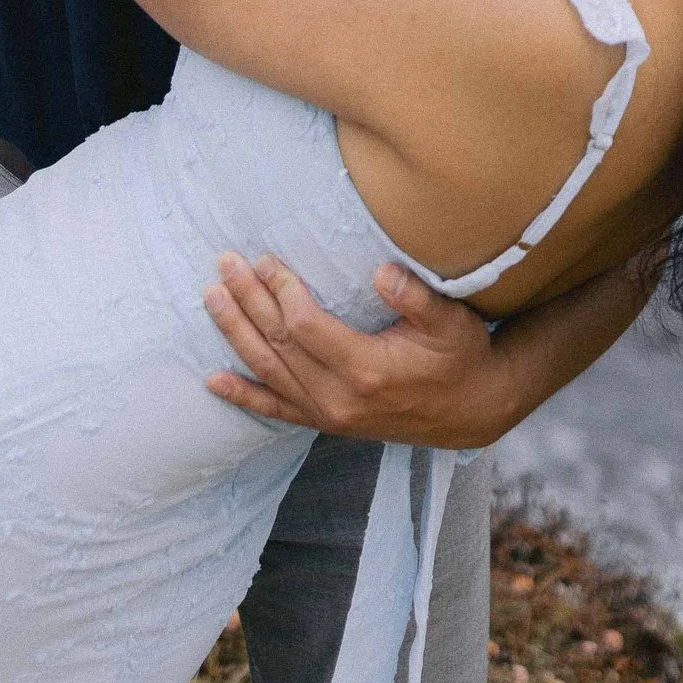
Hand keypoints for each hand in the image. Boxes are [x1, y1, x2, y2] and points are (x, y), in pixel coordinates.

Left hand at [202, 251, 518, 449]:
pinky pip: (276, 410)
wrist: (471, 411)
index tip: (266, 259)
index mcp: (367, 368)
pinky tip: (214, 381)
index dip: (281, 290)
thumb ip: (416, 297)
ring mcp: (330, 414)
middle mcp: (340, 397)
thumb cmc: (460, 358)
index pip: (305, 325)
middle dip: (248, 301)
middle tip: (225, 264)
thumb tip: (381, 271)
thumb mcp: (451, 322)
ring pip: (269, 372)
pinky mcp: (327, 423)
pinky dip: (243, 395)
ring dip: (237, 333)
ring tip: (212, 298)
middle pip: (278, 344)